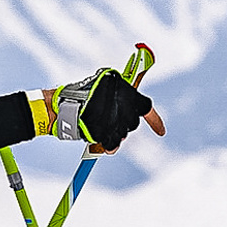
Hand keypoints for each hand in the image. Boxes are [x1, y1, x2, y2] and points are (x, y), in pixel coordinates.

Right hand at [31, 68, 165, 151]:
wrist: (64, 105)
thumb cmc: (84, 92)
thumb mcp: (106, 82)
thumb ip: (121, 92)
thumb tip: (133, 101)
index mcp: (127, 94)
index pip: (147, 109)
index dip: (156, 122)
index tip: (161, 133)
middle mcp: (125, 110)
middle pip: (132, 122)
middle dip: (123, 122)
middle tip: (109, 118)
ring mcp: (116, 124)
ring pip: (122, 134)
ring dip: (113, 132)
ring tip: (98, 123)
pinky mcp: (106, 135)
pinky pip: (112, 144)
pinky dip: (107, 143)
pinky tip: (98, 136)